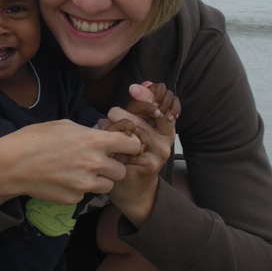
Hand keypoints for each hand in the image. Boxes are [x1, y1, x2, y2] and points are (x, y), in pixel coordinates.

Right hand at [0, 120, 144, 206]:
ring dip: (100, 179)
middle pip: (122, 170)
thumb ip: (87, 132)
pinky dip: (80, 188)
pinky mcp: (74, 198)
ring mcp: (85, 184)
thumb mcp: (64, 125)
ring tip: (82, 171)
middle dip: (114, 166)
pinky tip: (64, 180)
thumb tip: (100, 137)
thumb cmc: (34, 139)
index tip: (122, 147)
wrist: (13, 164)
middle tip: (99, 162)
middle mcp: (94, 163)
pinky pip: (86, 194)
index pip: (131, 145)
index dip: (128, 146)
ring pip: (108, 186)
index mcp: (94, 141)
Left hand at [104, 83, 177, 225]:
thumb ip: (142, 106)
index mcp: (166, 126)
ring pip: (133, 130)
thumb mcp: (141, 127)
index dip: (149, 94)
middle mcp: (165, 139)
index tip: (132, 89)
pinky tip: (108, 148)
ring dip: (113, 129)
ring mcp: (159, 153)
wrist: (135, 189)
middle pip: (142, 115)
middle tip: (111, 117)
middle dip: (120, 114)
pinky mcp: (149, 166)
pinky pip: (127, 148)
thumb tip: (146, 81)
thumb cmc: (133, 153)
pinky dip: (113, 146)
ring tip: (106, 131)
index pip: (165, 103)